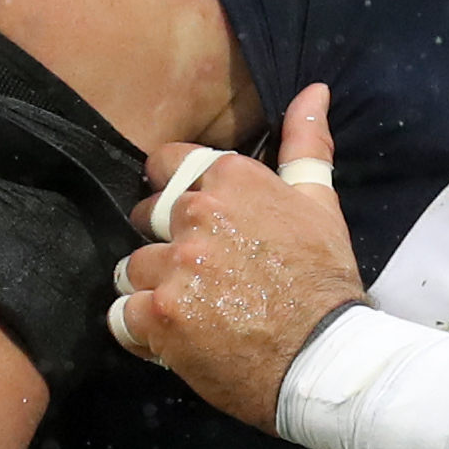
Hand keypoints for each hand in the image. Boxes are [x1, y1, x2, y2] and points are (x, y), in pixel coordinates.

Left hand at [110, 85, 367, 427]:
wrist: (326, 358)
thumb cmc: (324, 280)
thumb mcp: (320, 204)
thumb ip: (305, 144)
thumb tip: (313, 90)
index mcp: (232, 180)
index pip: (167, 163)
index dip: (173, 190)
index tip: (191, 218)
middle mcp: (197, 216)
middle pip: (145, 216)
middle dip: (164, 243)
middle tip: (201, 274)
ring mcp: (175, 266)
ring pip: (130, 267)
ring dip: (153, 289)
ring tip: (191, 310)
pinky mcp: (158, 315)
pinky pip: (122, 315)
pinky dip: (144, 331)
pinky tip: (178, 337)